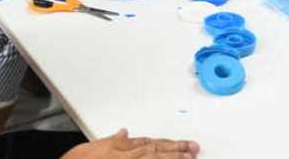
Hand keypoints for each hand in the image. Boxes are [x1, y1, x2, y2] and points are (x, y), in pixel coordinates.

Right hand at [62, 129, 199, 158]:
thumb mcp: (93, 147)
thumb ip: (111, 140)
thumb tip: (123, 132)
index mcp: (121, 146)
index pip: (150, 143)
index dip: (168, 144)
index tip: (183, 145)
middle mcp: (129, 156)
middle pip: (157, 151)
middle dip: (177, 150)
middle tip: (194, 149)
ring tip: (190, 158)